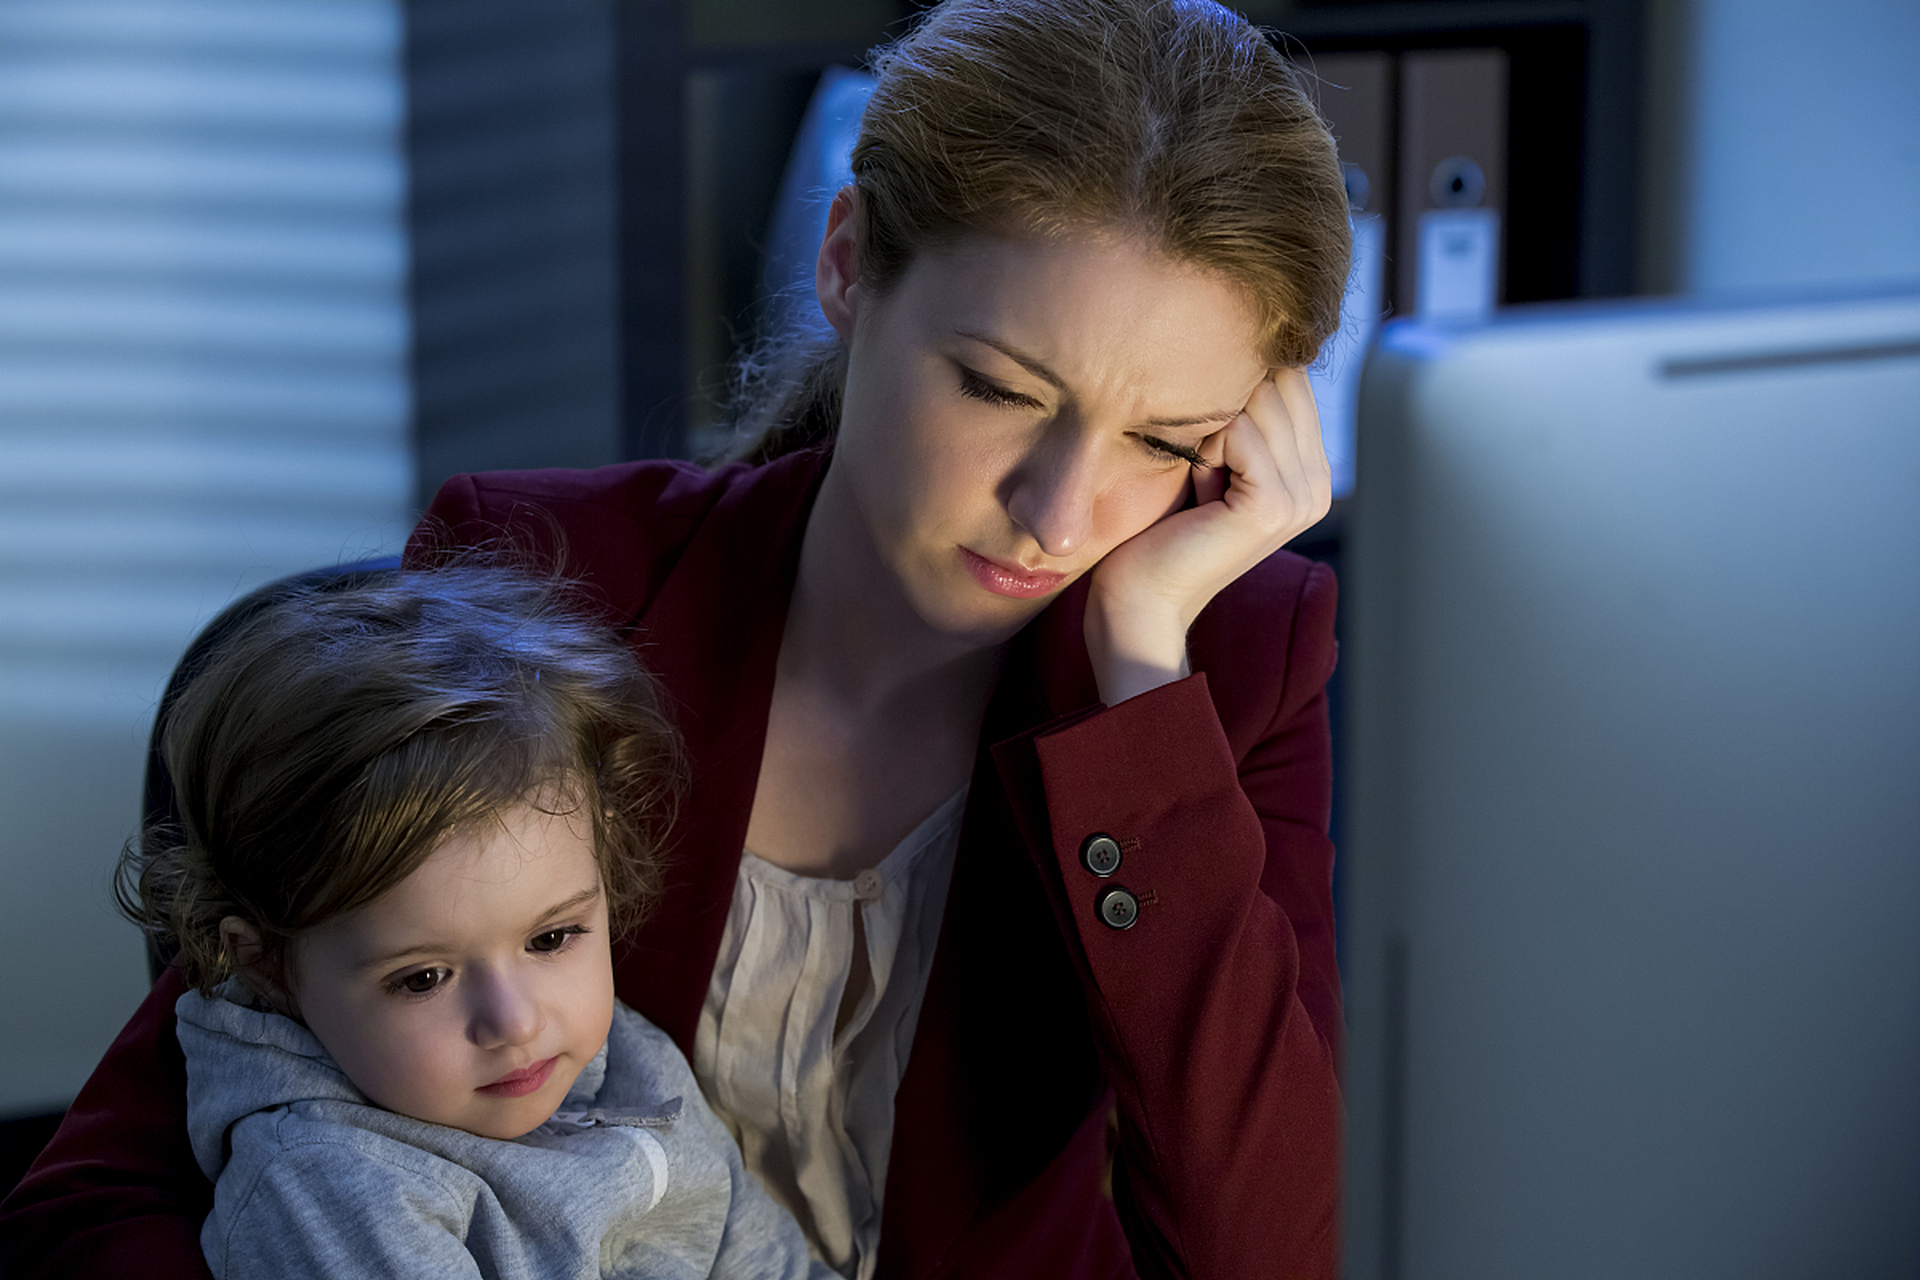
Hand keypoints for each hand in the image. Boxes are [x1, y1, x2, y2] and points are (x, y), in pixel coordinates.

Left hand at [1084, 368, 1331, 703]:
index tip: (1200, 430)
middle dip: (1221, 402)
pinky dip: (1203, 444)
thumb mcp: (1207, 460)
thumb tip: (1241, 344)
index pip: (1290, 379)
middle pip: (1278, 382)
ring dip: (1207, 425)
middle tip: (1194, 457)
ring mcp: (1302, 497)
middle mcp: (1317, 484)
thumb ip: (1237, 414)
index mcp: (1311, 471)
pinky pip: (1239, 430)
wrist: (1140, 599)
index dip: (1235, 381)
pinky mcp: (1272, 506)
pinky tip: (1194, 481)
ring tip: (1195, 473)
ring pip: (1258, 401)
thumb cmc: (1158, 528)